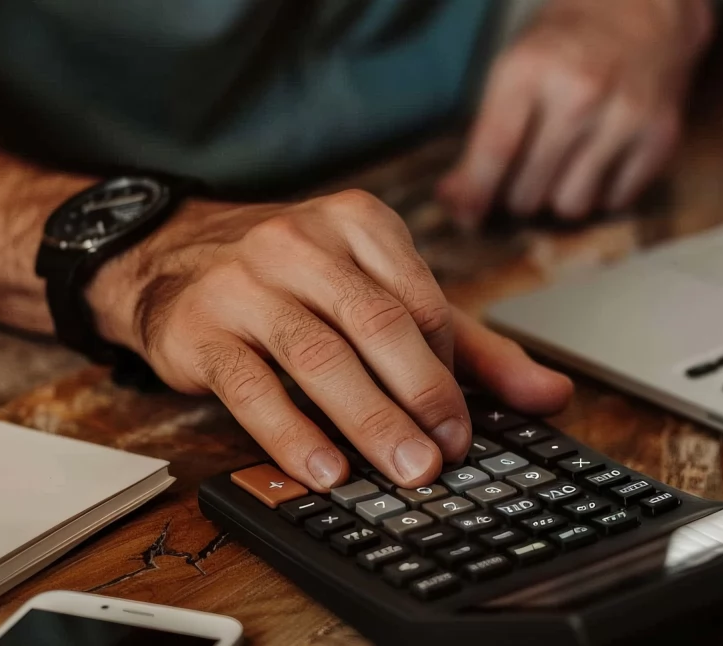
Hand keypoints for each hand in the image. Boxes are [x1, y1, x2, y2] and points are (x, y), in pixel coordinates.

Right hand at [86, 191, 572, 490]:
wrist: (171, 256)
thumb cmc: (295, 279)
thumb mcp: (380, 292)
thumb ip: (468, 343)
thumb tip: (551, 394)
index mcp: (358, 223)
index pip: (421, 301)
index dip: (448, 369)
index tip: (464, 428)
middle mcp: (301, 241)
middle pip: (378, 325)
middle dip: (422, 397)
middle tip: (446, 456)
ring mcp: (246, 282)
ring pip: (319, 356)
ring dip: (369, 421)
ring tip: (405, 469)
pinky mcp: (200, 328)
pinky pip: (251, 386)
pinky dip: (292, 433)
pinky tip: (324, 470)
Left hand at [437, 0, 713, 224]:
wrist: (645, 7)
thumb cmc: (566, 42)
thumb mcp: (515, 67)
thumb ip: (485, 134)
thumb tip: (456, 201)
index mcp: (531, 68)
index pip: (496, 151)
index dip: (474, 194)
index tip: (465, 216)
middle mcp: (579, 93)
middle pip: (529, 190)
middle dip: (517, 194)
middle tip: (524, 175)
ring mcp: (625, 116)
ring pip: (571, 205)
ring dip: (560, 197)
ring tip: (563, 169)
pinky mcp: (660, 135)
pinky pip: (615, 200)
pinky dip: (602, 192)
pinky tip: (599, 162)